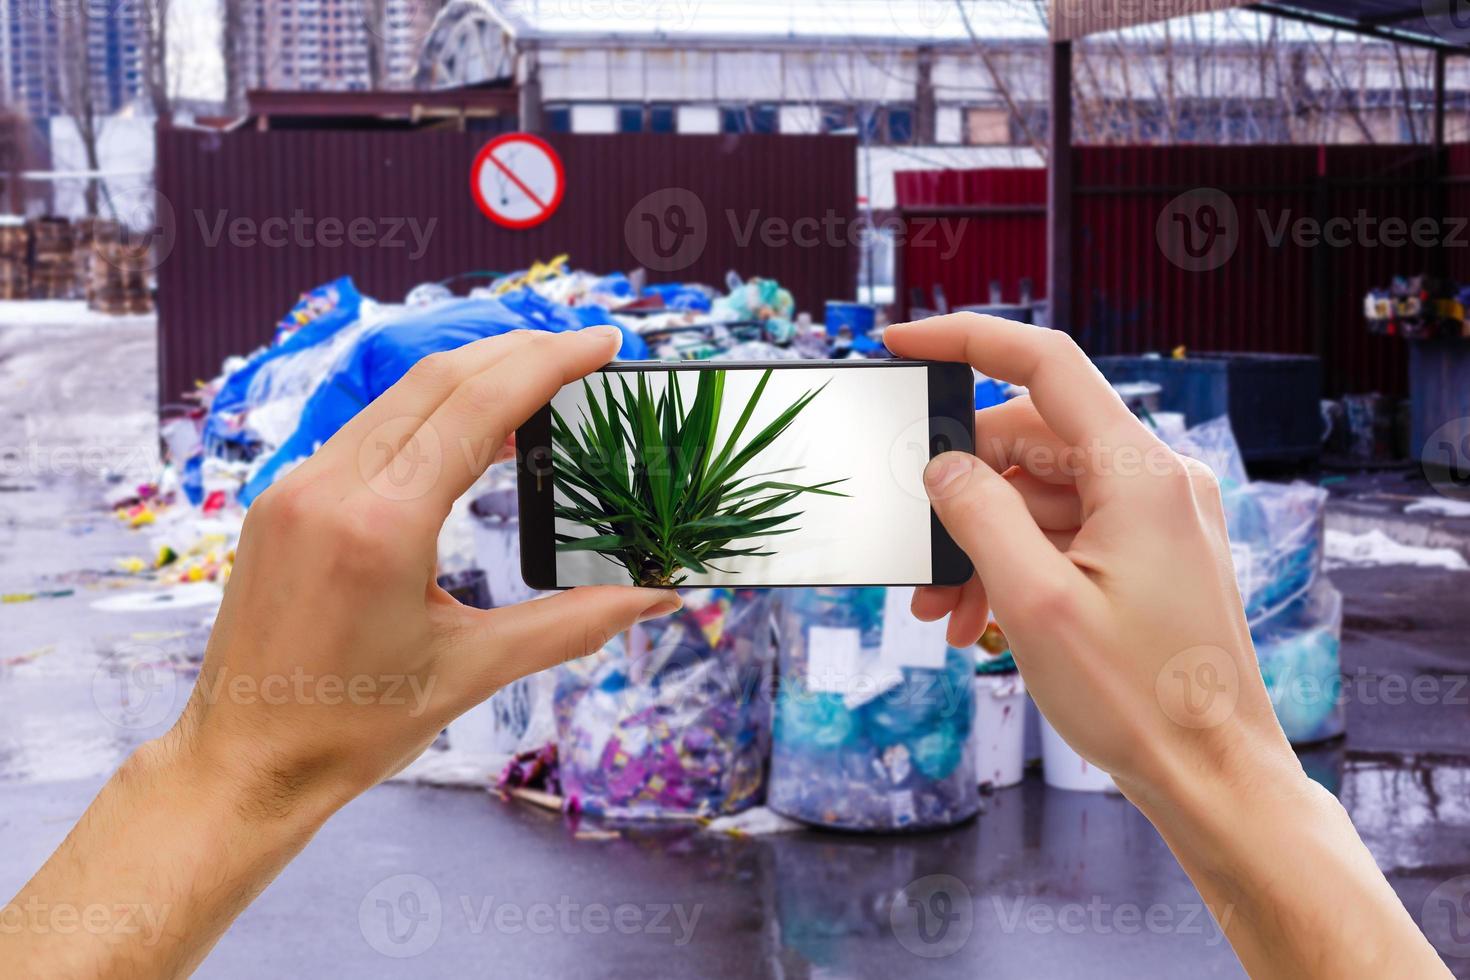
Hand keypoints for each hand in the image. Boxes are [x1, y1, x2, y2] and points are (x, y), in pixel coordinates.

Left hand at [2, 327, 683, 978]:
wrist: (244, 763)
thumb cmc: (353, 728)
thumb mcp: (474, 670)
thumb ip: (574, 623)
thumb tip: (658, 594)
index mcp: (380, 525)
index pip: (477, 407)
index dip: (548, 363)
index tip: (602, 342)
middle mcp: (331, 487)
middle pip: (439, 381)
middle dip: (518, 351)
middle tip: (585, 349)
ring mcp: (298, 486)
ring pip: (399, 396)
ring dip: (473, 375)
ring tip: (539, 377)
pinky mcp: (284, 499)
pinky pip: (368, 428)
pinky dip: (428, 411)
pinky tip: (469, 427)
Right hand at [886, 313, 1287, 804]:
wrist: (1212, 778)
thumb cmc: (1139, 699)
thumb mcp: (1034, 602)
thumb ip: (977, 515)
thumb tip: (941, 465)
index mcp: (1140, 473)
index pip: (1046, 364)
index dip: (967, 340)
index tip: (902, 343)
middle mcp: (1156, 481)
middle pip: (1031, 440)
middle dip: (960, 490)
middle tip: (914, 552)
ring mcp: (1156, 519)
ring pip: (1040, 495)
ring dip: (980, 541)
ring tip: (939, 609)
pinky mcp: (1149, 555)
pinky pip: (1064, 533)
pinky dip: (1015, 564)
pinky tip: (976, 617)